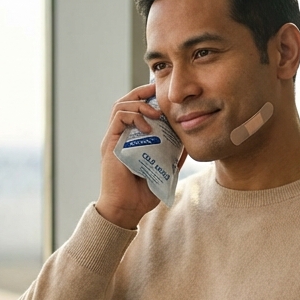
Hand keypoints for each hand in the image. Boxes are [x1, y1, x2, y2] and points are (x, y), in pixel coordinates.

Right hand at [95, 83, 166, 229]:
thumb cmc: (143, 194)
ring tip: (156, 112)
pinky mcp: (110, 144)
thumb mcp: (165, 169)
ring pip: (121, 105)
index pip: (135, 108)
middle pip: (126, 101)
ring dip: (140, 104)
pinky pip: (119, 118)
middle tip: (158, 90)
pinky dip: (134, 116)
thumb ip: (173, 154)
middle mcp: (120, 135)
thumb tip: (188, 140)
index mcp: (131, 139)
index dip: (148, 97)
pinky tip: (149, 126)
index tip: (163, 94)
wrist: (127, 209)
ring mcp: (114, 139)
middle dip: (142, 91)